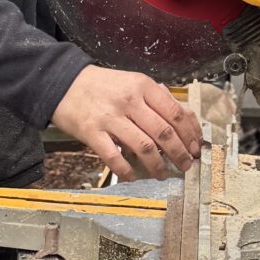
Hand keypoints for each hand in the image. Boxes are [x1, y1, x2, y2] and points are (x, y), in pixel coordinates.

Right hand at [52, 66, 203, 180]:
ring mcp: (110, 117)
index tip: (196, 147)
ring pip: (144, 147)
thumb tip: (187, 119)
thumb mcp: (133, 82)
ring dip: (158, 165)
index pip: (176, 113)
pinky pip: (114, 157)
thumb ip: (159, 98)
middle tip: (186, 166)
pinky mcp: (92, 132)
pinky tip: (133, 177)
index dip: (190, 134)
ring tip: (162, 174)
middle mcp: (129, 101)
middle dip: (180, 154)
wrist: (64, 82)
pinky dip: (127, 171)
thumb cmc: (103, 86)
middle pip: (164, 132)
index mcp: (143, 86)